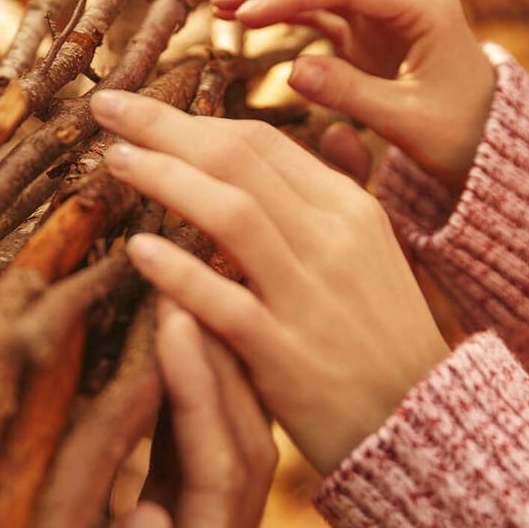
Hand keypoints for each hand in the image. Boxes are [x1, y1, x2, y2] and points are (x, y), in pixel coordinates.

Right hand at [71, 298, 276, 527]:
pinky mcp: (180, 519)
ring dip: (211, 364)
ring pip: (233, 436)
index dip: (201, 395)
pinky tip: (171, 341)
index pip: (221, 476)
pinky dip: (190, 385)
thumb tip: (148, 523)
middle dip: (216, 361)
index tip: (176, 321)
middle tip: (190, 287)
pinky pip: (200, 440)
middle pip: (244, 446)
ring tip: (187, 296)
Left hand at [91, 90, 450, 474]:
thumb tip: (330, 129)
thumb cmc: (380, 332)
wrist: (422, 422)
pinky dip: (181, 273)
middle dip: (165, 127)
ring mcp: (310, 297)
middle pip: (238, 160)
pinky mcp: (287, 357)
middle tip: (107, 106)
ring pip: (232, 215)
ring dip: (166, 179)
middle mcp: (331, 240)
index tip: (141, 108)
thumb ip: (338, 190)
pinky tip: (138, 250)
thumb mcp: (371, 250)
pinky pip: (227, 303)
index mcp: (348, 209)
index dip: (192, 118)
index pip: (261, 142)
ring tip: (114, 161)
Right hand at [212, 0, 496, 193]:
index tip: (244, 17)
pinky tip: (247, 18)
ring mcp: (380, 8)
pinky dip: (280, 8)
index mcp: (423, 5)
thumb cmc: (458, 130)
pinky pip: (316, 5)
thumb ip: (351, 94)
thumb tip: (293, 70)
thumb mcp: (408, 121)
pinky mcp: (364, 28)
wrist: (482, 136)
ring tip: (223, 6)